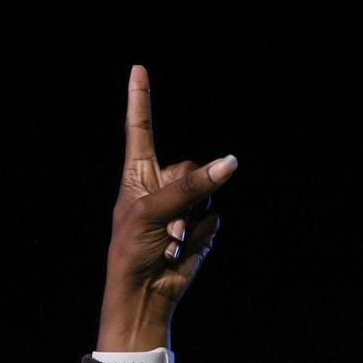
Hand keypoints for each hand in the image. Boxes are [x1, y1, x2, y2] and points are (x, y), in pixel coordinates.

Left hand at [98, 66, 236, 350]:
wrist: (143, 293)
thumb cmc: (132, 251)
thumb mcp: (152, 212)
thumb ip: (189, 186)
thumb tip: (230, 163)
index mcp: (137, 175)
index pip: (140, 130)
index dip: (139, 100)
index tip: (137, 69)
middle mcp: (160, 185)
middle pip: (191, 166)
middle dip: (187, 191)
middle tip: (166, 224)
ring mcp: (183, 205)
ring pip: (208, 192)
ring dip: (192, 218)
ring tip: (169, 240)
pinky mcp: (200, 226)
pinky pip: (214, 219)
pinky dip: (200, 236)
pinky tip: (181, 251)